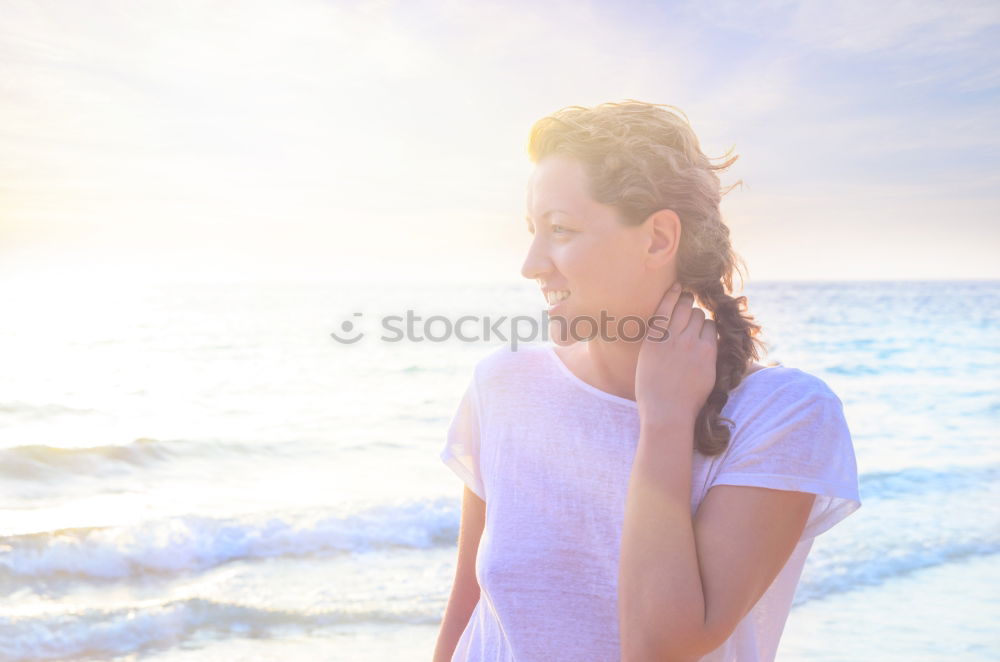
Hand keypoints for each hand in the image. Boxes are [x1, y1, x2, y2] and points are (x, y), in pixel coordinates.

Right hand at [635, 283, 717, 422]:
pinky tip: (706, 335)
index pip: (665, 305)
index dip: (673, 292)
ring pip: (701, 316)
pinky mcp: (707, 354)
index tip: (678, 286)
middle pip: (686, 306)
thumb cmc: (652, 390)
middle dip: (688, 304)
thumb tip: (667, 325)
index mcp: (653, 338)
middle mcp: (672, 337)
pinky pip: (712, 331)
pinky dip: (709, 330)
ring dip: (699, 318)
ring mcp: (690, 345)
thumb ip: (656, 340)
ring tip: (697, 326)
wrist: (667, 412)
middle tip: (689, 305)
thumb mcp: (645, 359)